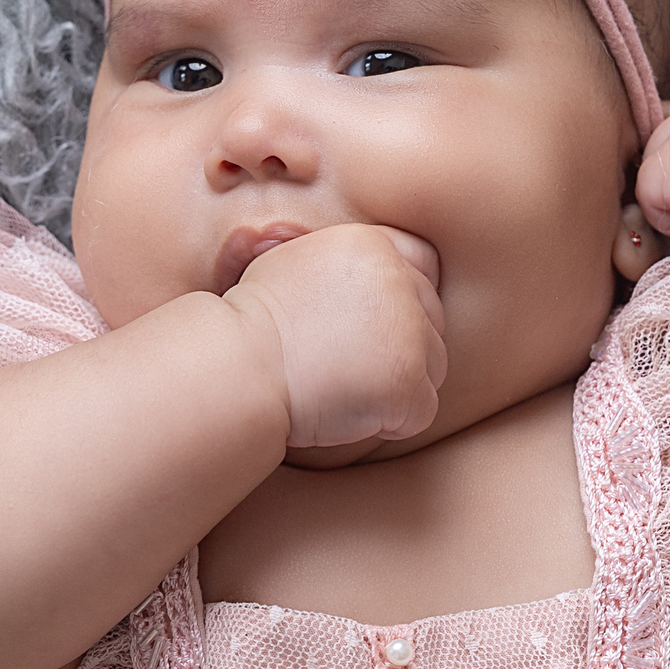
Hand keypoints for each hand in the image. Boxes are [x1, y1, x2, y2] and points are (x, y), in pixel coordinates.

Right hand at [225, 224, 446, 446]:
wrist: (236, 368)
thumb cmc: (251, 328)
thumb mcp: (294, 266)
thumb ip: (343, 266)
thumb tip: (378, 276)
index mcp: (371, 246)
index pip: (423, 267)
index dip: (403, 303)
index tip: (366, 327)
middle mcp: (398, 280)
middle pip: (432, 321)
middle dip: (399, 348)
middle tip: (344, 364)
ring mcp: (408, 331)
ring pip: (433, 367)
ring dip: (396, 385)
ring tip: (340, 385)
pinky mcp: (408, 381)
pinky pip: (421, 411)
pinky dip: (391, 422)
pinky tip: (346, 410)